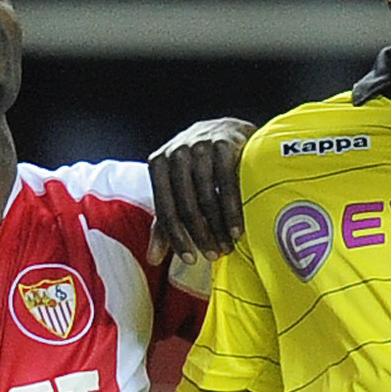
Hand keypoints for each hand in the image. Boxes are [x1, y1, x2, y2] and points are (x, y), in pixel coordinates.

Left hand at [150, 116, 252, 259]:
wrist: (228, 131)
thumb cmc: (198, 168)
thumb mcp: (177, 192)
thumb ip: (164, 223)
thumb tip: (152, 259)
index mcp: (158, 164)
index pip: (165, 209)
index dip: (177, 238)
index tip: (191, 260)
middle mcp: (176, 152)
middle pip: (186, 205)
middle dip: (201, 235)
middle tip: (214, 255)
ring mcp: (200, 145)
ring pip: (207, 196)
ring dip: (218, 227)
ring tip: (228, 245)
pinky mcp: (225, 143)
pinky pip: (227, 183)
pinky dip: (232, 210)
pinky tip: (237, 229)